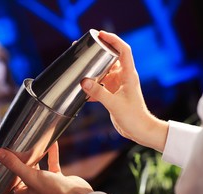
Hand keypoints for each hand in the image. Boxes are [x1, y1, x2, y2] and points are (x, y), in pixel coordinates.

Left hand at [0, 142, 92, 193]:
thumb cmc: (55, 192)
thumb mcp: (31, 177)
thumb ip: (15, 165)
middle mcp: (31, 192)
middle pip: (16, 183)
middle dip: (10, 171)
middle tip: (4, 159)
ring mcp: (44, 185)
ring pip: (32, 171)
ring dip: (29, 160)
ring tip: (24, 147)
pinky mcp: (56, 179)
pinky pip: (50, 164)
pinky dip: (49, 154)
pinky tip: (50, 143)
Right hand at [81, 31, 168, 151]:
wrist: (139, 130)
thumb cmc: (134, 117)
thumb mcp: (114, 104)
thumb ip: (99, 93)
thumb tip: (84, 82)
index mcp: (128, 75)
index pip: (123, 51)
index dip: (113, 40)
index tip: (100, 35)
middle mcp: (124, 78)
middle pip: (111, 59)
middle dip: (99, 53)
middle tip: (86, 48)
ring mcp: (118, 86)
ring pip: (104, 72)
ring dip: (94, 72)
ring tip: (81, 69)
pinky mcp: (113, 94)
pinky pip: (101, 85)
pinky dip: (93, 87)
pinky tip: (85, 93)